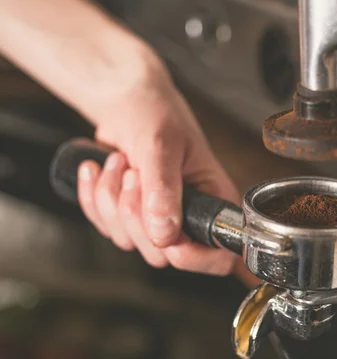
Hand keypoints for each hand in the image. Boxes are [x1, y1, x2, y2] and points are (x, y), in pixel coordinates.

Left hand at [76, 61, 239, 274]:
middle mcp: (190, 217)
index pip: (219, 255)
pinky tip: (99, 169)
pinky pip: (106, 227)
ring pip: (129, 241)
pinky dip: (94, 198)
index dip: (194, 256)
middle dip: (137, 215)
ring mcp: (158, 220)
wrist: (126, 102)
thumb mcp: (162, 145)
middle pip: (163, 253)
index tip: (167, 236)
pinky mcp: (130, 217)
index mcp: (215, 202)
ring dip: (111, 201)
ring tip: (119, 163)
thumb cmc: (155, 113)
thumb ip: (164, 190)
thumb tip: (164, 234)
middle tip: (134, 175)